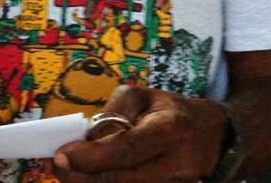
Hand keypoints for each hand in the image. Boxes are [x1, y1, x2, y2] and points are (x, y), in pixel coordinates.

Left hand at [53, 85, 228, 182]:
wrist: (212, 135)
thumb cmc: (169, 110)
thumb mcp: (142, 96)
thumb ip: (113, 113)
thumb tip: (87, 138)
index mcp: (171, 128)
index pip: (127, 148)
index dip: (93, 156)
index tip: (63, 155)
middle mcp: (177, 163)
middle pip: (124, 179)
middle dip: (84, 177)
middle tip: (57, 168)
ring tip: (68, 173)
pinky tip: (88, 177)